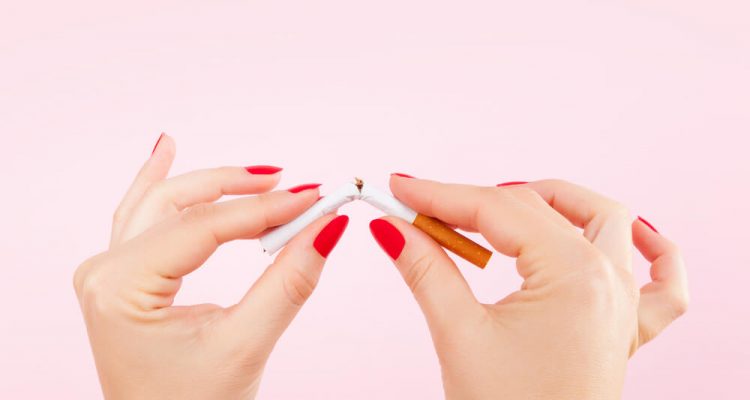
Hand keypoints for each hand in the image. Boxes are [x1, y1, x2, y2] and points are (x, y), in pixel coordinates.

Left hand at [74, 135, 348, 398]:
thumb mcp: (245, 346)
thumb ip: (288, 283)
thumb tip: (329, 228)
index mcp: (120, 287)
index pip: (205, 227)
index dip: (265, 209)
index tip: (316, 197)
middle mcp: (104, 272)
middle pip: (178, 202)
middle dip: (238, 188)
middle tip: (292, 184)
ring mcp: (107, 274)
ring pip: (161, 203)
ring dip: (210, 185)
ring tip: (256, 173)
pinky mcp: (122, 279)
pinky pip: (141, 217)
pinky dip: (162, 185)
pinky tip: (167, 151)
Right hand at [369, 177, 687, 398]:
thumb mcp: (460, 334)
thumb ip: (426, 270)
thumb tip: (394, 229)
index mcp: (573, 274)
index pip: (495, 209)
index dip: (440, 195)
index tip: (401, 188)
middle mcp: (607, 279)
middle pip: (535, 209)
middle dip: (473, 203)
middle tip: (424, 212)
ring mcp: (623, 304)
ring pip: (605, 223)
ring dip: (558, 203)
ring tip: (505, 207)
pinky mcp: (626, 329)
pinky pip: (662, 280)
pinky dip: (651, 249)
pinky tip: (631, 233)